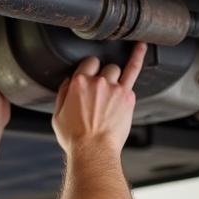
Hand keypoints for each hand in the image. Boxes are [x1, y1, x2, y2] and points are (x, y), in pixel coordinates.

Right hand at [52, 42, 146, 157]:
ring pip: (115, 69)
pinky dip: (137, 56)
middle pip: (103, 67)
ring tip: (111, 91)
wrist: (93, 151)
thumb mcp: (58, 116)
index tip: (90, 76)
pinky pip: (133, 70)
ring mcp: (114, 88)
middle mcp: (96, 82)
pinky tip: (140, 47)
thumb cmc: (75, 138)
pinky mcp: (127, 96)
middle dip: (102, 75)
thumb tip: (67, 82)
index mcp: (78, 84)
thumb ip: (62, 95)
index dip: (89, 70)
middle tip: (100, 92)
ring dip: (113, 76)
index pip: (87, 63)